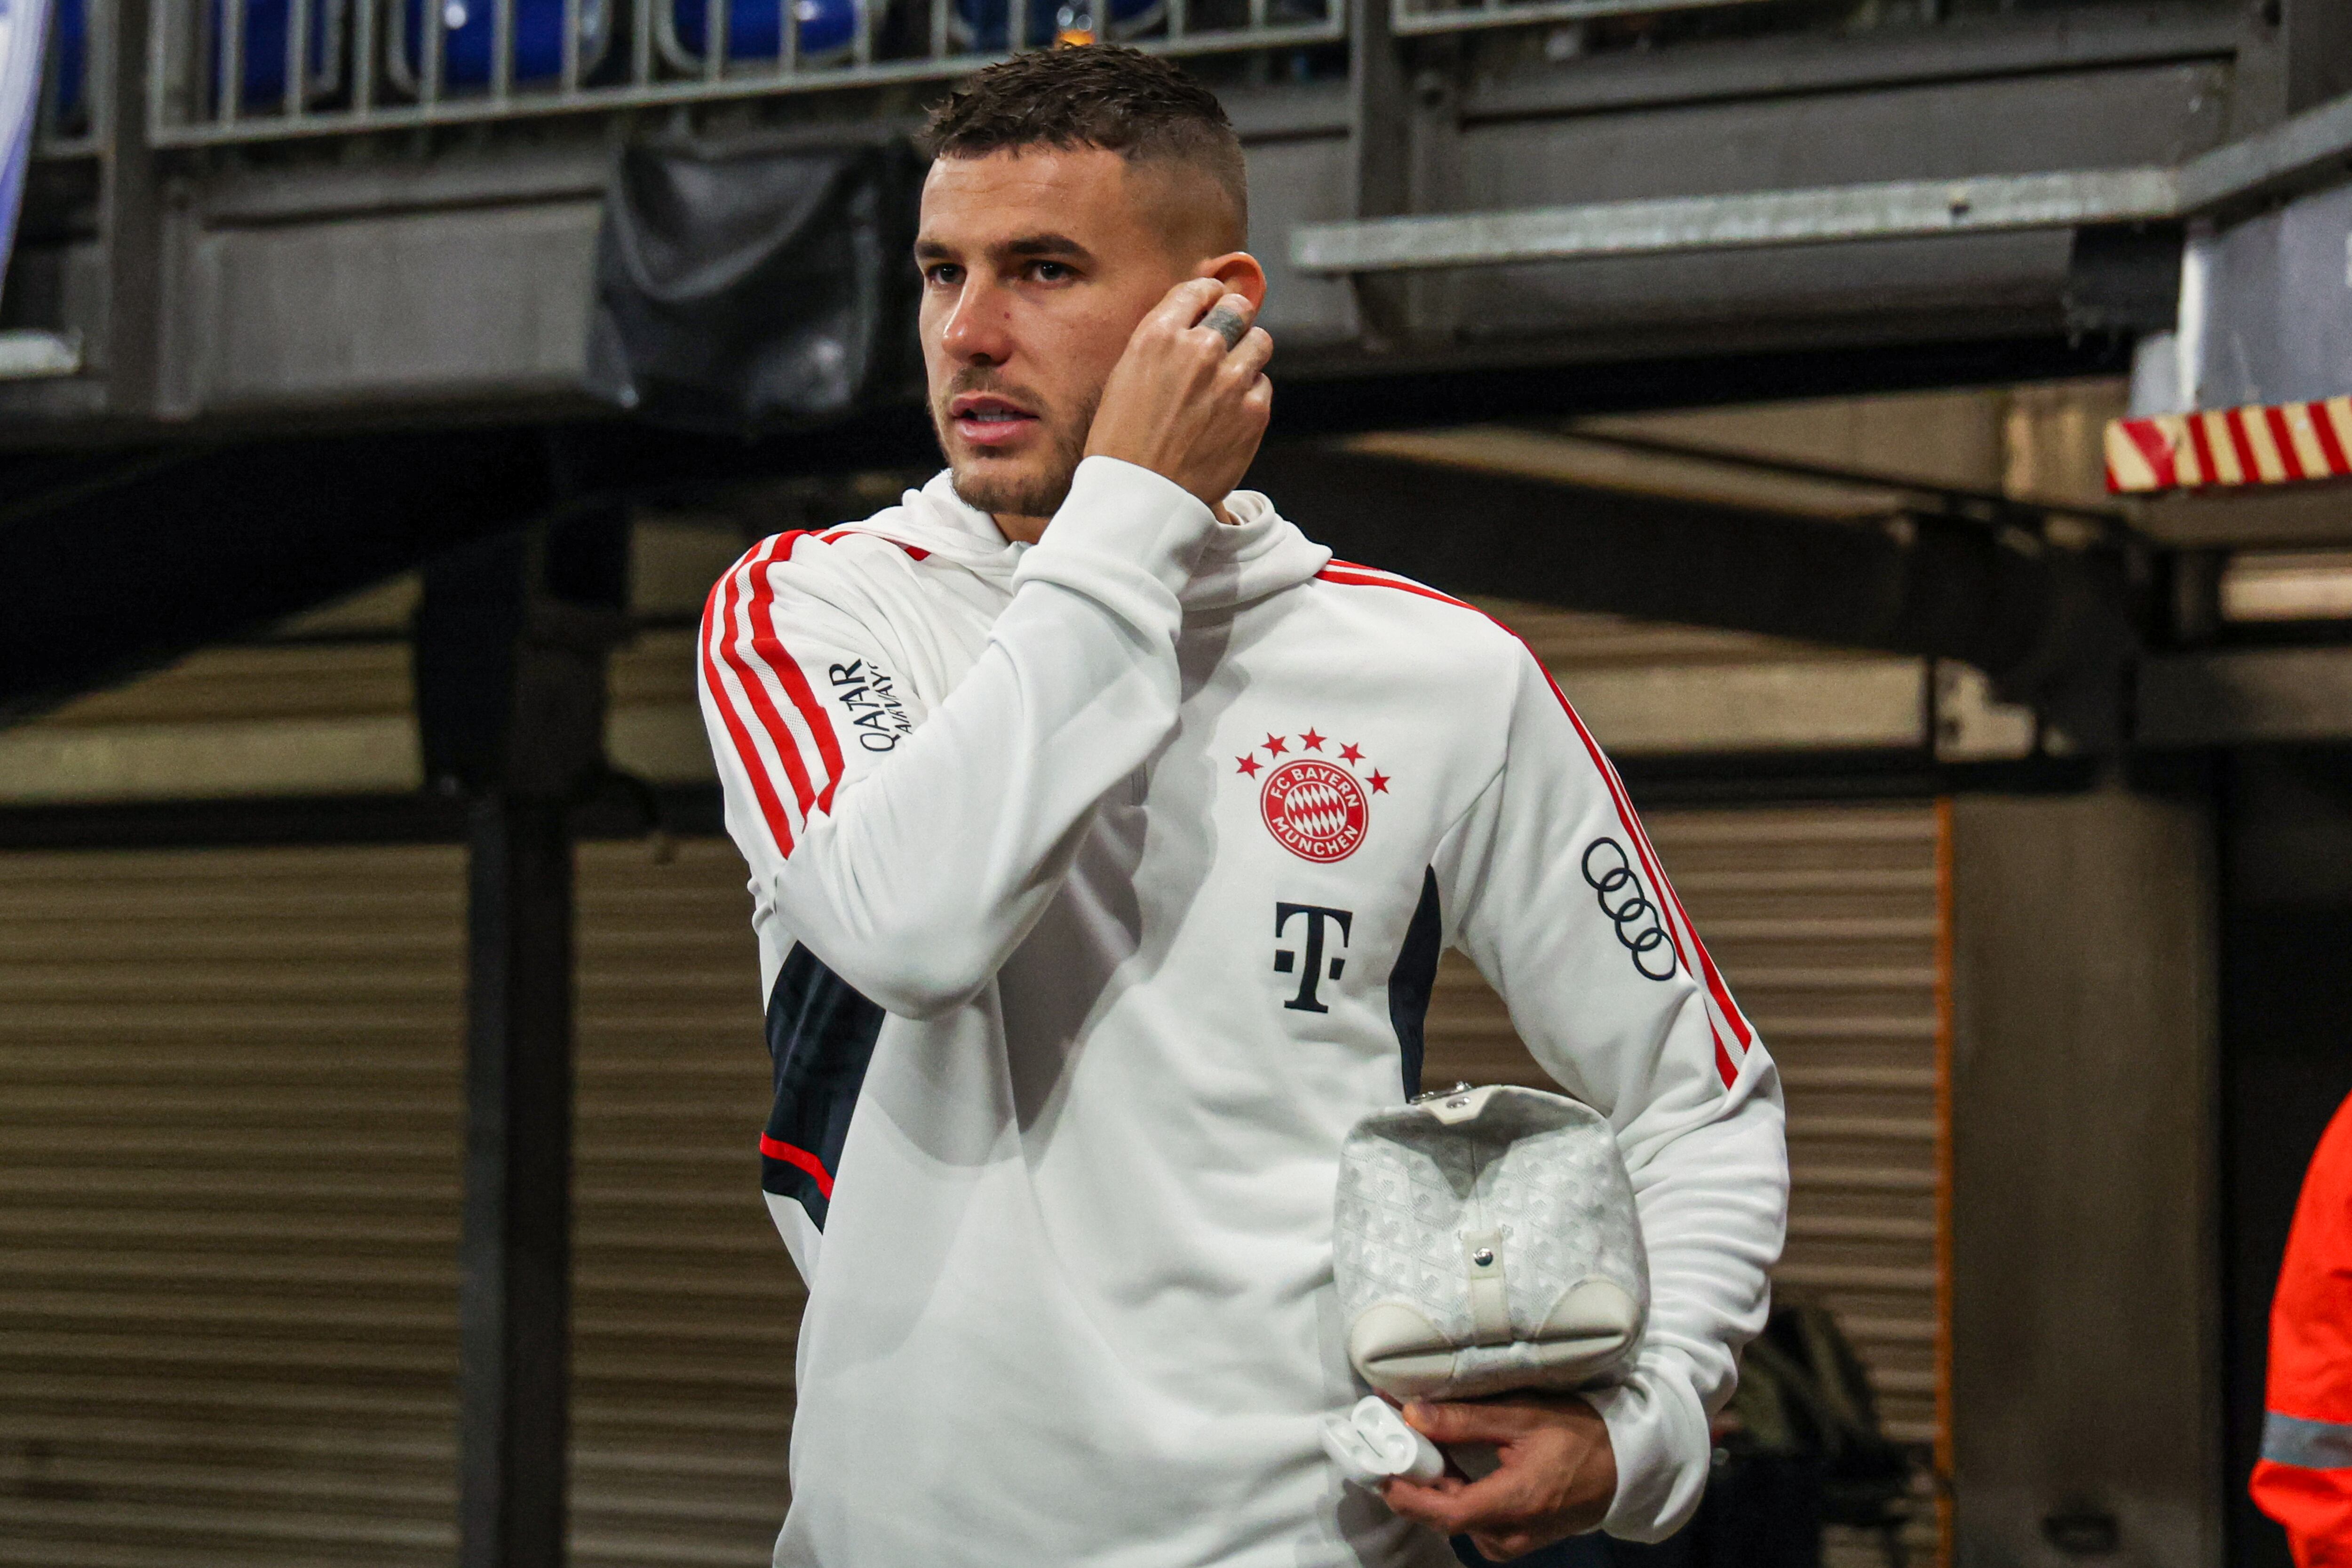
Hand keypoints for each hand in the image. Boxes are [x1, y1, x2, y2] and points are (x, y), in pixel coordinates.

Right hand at [1083, 277, 1272, 511]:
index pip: (1199, 290)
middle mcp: (1199, 349)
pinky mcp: (1254, 411)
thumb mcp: (1126, 376)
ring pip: (1260, 342)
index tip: (1214, 303)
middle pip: (1237, 309)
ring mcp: (1231, 380)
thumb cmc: (1123, 442)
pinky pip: (1264, 386)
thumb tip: (1194, 320)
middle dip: (1234, 319)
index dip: (1210, 296)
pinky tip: (1228, 417)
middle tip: (1228, 337)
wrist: (1141, 496)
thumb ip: (1163, 344)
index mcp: (1159, 335)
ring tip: (1228, 382)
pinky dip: (1250, 396)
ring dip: (1247, 355)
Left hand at [1380, 1394, 1617, 1562]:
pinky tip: (1444, 1465)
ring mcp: (1511, 1541)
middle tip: (1390, 1442)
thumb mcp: (1523, 1417)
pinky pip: (1471, 1520)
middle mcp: (1509, 1533)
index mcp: (1514, 1503)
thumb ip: (1466, 1420)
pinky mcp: (1513, 1538)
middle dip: (1412, 1481)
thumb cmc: (1579, 1436)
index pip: (1445, 1513)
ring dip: (1430, 1486)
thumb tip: (1412, 1414)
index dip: (1407, 1494)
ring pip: (1455, 1519)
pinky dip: (1452, 1493)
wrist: (1623, 1467)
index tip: (1380, 1467)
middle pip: (1444, 1516)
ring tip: (1413, 1446)